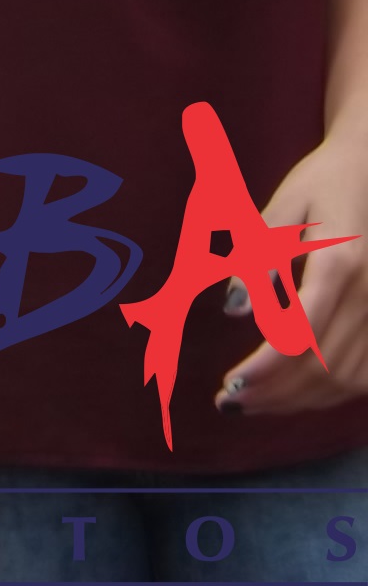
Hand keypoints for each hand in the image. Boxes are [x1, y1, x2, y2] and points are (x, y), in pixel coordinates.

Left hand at [218, 137, 367, 413]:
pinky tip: (295, 394)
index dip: (268, 366)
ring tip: (253, 404)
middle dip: (276, 392)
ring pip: (347, 377)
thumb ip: (257, 258)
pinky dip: (331, 392)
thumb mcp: (280, 208)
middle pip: (324, 365)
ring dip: (299, 399)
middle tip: (230, 401)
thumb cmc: (320, 182)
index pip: (302, 332)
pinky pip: (365, 374)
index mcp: (340, 265)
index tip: (233, 384)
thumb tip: (237, 311)